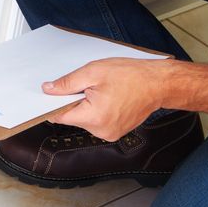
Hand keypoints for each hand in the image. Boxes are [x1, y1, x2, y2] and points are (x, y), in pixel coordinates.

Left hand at [45, 57, 177, 140]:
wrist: (159, 84)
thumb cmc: (131, 76)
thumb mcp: (93, 72)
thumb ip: (67, 83)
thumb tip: (48, 90)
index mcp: (94, 117)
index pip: (59, 116)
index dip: (52, 104)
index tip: (51, 95)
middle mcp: (101, 130)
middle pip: (72, 117)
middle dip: (73, 101)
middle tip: (86, 86)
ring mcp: (109, 133)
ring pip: (84, 119)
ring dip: (85, 106)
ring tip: (101, 91)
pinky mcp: (115, 132)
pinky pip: (96, 121)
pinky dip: (96, 110)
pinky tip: (107, 98)